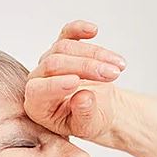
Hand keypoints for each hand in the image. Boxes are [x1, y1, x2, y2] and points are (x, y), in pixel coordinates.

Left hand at [23, 19, 127, 143]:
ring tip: (120, 66)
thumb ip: (84, 115)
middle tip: (113, 74)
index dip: (55, 85)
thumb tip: (83, 98)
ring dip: (96, 54)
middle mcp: (38, 80)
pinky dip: (79, 29)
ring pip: (65, 47)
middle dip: (86, 67)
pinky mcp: (62, 48)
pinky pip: (66, 33)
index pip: (38, 90)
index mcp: (37, 105)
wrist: (98, 108)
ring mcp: (48, 61)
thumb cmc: (90, 121)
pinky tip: (93, 30)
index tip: (76, 82)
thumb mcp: (89, 127)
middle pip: (55, 64)